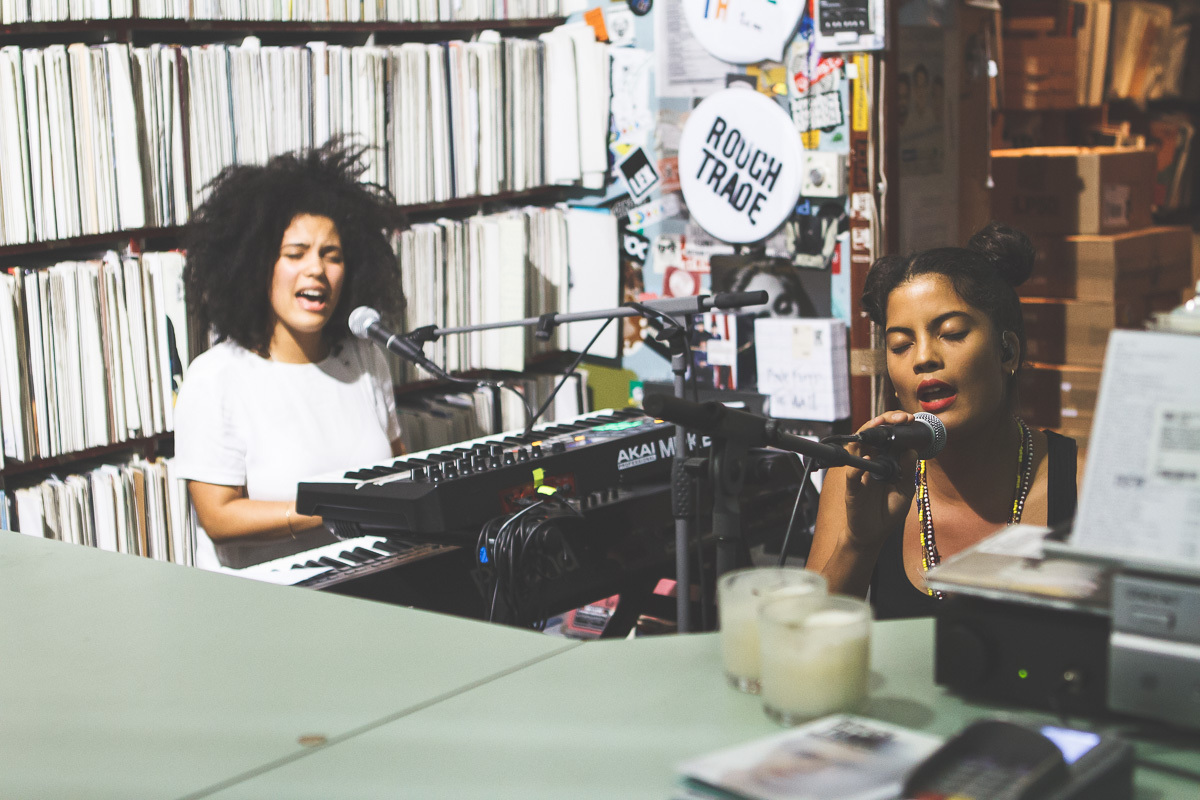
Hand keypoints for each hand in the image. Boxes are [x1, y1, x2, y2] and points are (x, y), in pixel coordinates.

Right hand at [842, 411, 919, 550]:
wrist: (873, 534)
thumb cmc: (887, 511)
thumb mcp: (905, 491)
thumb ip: (908, 472)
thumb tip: (912, 451)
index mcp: (885, 461)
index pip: (888, 438)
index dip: (897, 426)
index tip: (909, 420)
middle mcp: (871, 462)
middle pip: (873, 435)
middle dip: (884, 422)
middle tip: (899, 418)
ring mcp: (860, 473)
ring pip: (858, 447)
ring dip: (868, 435)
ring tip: (880, 426)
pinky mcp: (852, 488)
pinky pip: (852, 474)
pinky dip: (857, 467)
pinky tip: (866, 461)